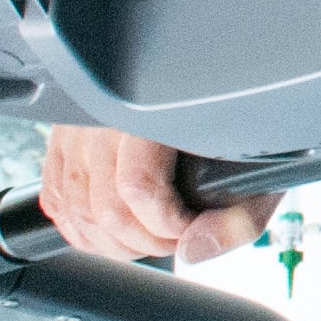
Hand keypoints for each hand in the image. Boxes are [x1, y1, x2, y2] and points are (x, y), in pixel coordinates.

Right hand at [40, 125, 275, 265]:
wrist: (227, 70)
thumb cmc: (241, 109)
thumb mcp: (264, 158)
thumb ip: (240, 214)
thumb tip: (195, 251)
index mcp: (156, 108)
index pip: (138, 186)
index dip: (167, 225)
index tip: (192, 226)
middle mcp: (107, 113)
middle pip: (104, 208)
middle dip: (144, 241)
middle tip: (176, 238)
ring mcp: (79, 125)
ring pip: (74, 209)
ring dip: (112, 242)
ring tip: (150, 236)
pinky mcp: (62, 137)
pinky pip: (56, 198)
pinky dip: (81, 228)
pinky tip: (115, 231)